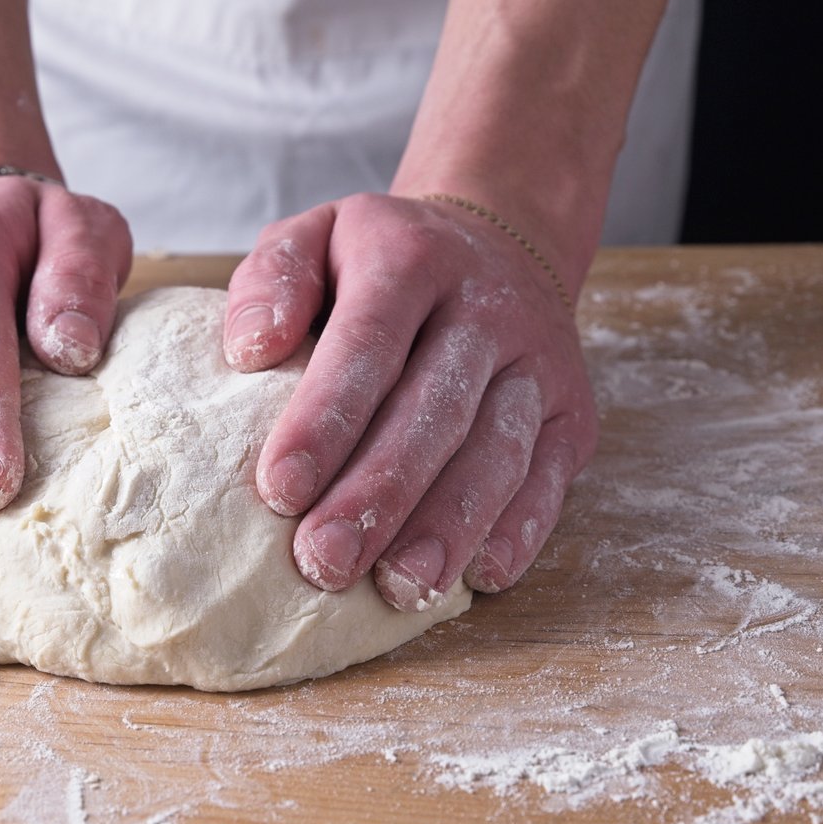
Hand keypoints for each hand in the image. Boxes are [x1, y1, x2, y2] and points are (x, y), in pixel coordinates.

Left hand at [223, 193, 596, 605]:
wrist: (501, 239)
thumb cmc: (380, 260)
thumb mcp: (315, 237)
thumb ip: (274, 279)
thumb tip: (251, 349)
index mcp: (410, 260)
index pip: (366, 344)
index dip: (324, 420)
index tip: (278, 490)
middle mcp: (484, 307)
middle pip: (433, 410)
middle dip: (377, 493)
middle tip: (323, 561)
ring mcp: (537, 362)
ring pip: (497, 451)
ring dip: (448, 525)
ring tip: (397, 587)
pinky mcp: (571, 411)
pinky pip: (548, 476)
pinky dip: (519, 529)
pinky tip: (478, 576)